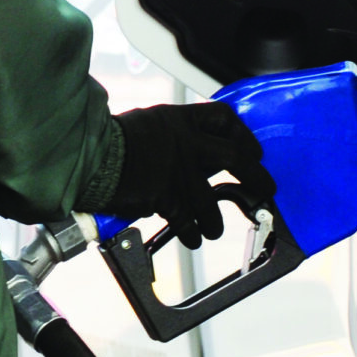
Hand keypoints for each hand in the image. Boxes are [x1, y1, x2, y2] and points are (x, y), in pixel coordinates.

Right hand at [99, 102, 275, 248]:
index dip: (243, 135)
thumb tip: (186, 150)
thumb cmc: (110, 140)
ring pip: (210, 200)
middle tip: (266, 188)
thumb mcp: (146, 124)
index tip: (252, 149)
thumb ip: (170, 135)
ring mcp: (178, 170)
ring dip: (214, 220)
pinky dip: (191, 232)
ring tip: (213, 229)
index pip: (223, 119)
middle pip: (234, 157)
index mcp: (179, 119)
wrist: (90, 157)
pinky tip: (192, 238)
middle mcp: (185, 143)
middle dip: (256, 176)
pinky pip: (187, 221)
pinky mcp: (166, 196)